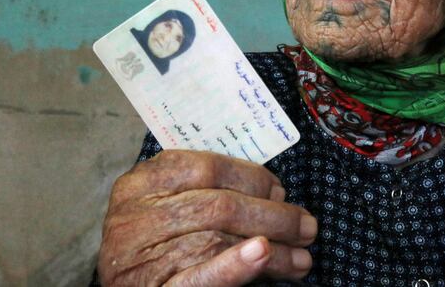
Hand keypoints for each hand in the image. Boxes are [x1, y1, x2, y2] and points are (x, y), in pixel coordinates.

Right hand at [97, 149, 316, 285]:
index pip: (208, 168)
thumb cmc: (151, 241)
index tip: (281, 192)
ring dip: (272, 250)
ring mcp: (142, 257)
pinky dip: (234, 265)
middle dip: (273, 216)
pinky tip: (262, 255)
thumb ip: (201, 189)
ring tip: (301, 259)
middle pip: (219, 206)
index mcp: (142, 183)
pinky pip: (199, 278)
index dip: (252, 178)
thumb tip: (273, 193)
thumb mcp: (164, 203)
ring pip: (219, 242)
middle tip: (306, 228)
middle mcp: (137, 216)